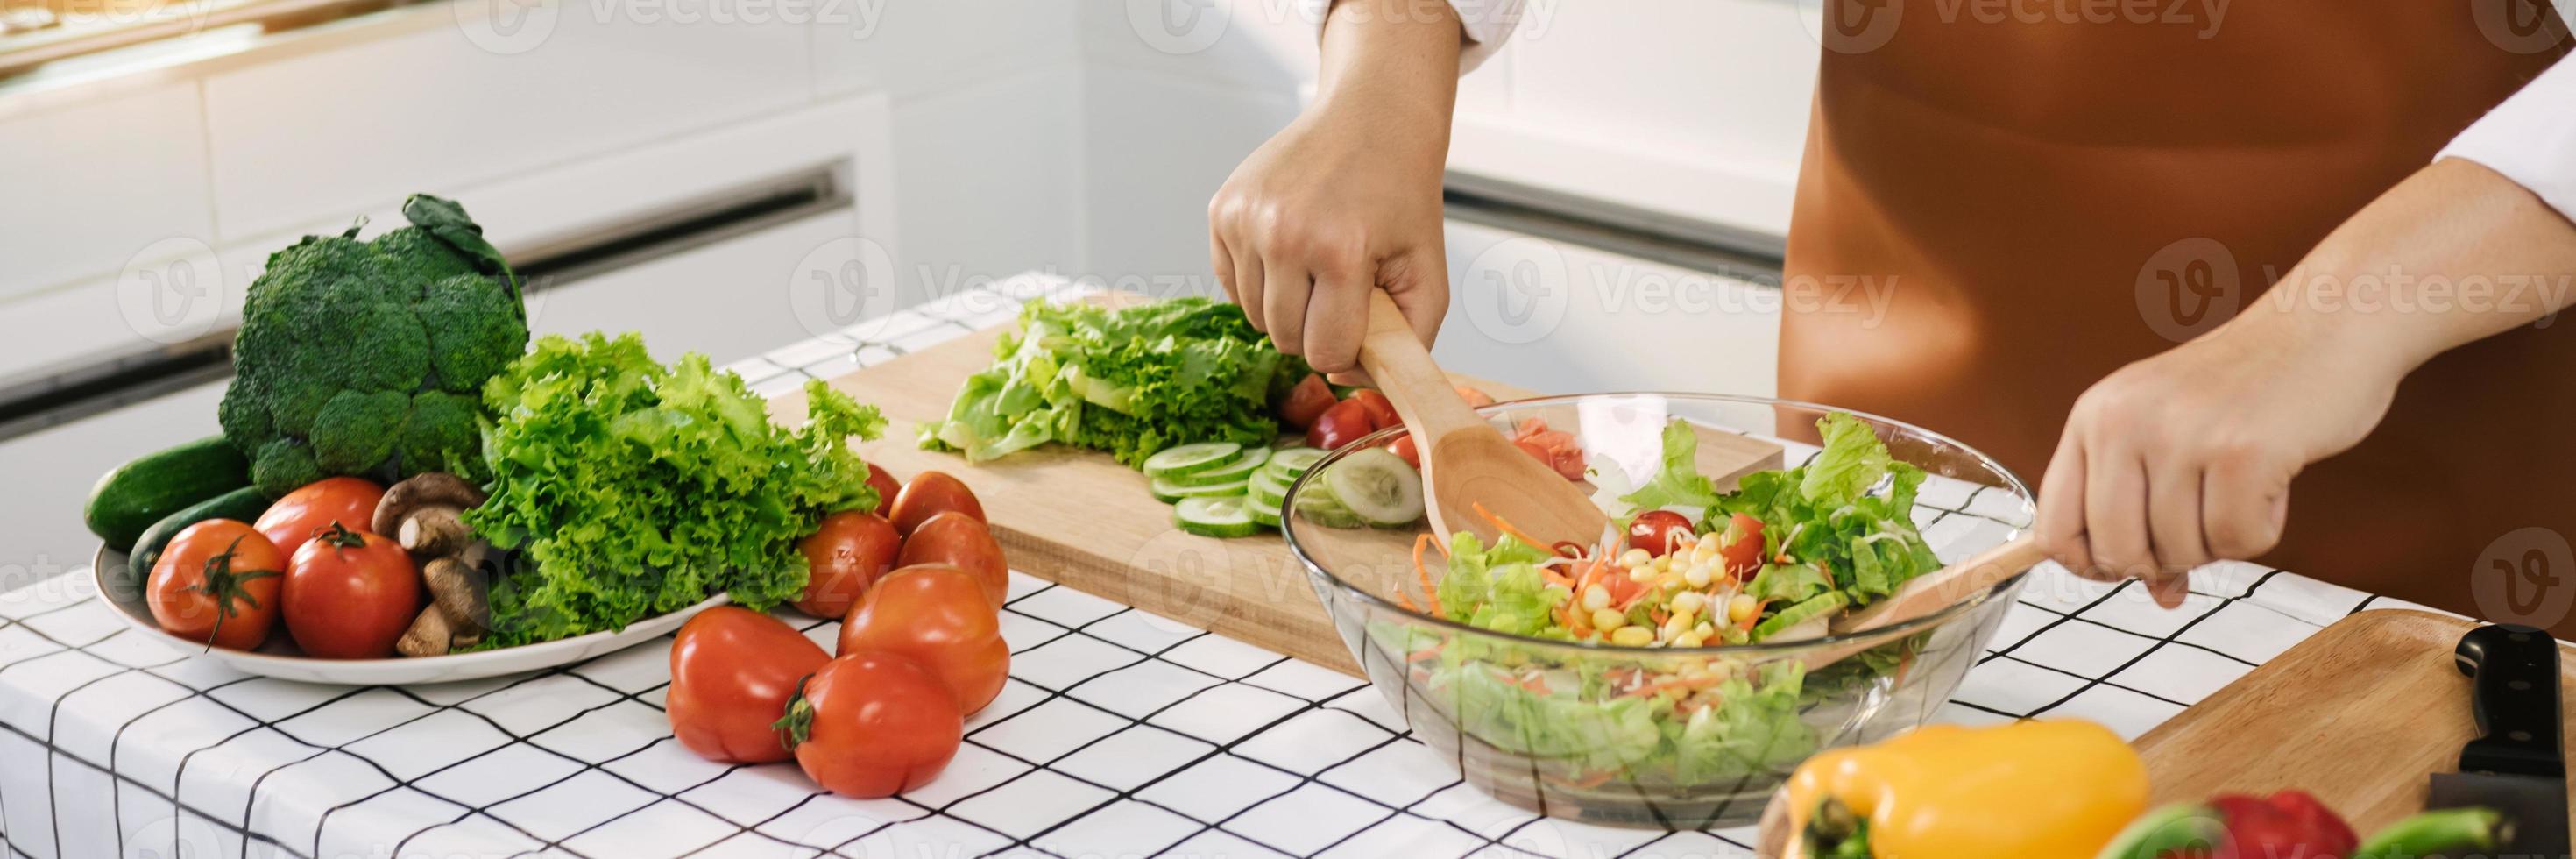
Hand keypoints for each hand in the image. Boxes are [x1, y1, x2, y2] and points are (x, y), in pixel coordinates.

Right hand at [1207, 0, 1459, 383]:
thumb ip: (1409, 340)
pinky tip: (1289, 250)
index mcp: (1340, 251)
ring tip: (1317, 266)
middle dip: (1315, 328)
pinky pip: (1230, 283)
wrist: (1371, 118)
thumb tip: (1346, 376)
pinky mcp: (1222, 209)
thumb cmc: (1402, 194)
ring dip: (1286, 306)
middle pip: (1283, 338)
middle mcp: (1283, 234)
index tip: (1362, 317)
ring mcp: (1246, 219)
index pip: (1323, 352)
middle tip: (1342, 289)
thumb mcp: (1428, 271)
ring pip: (1253, 315)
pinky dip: (1259, 281)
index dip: (1347, 347)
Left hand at [2036, 316, 2405, 605]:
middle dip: (2163, 560)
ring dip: (2220, 538)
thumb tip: (2158, 594)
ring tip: (2242, 484)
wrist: (2324, 325)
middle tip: (2201, 523)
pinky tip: (2272, 482)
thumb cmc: (2246, 386)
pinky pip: (2238, 541)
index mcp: (2094, 416)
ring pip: (2180, 551)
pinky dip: (2263, 528)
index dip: (2090, 564)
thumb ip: (2144, 509)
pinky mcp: (2243, 453)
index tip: (2126, 565)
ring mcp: (2181, 435)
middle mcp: (2124, 421)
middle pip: (2116, 552)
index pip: (2054, 528)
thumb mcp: (2167, 431)